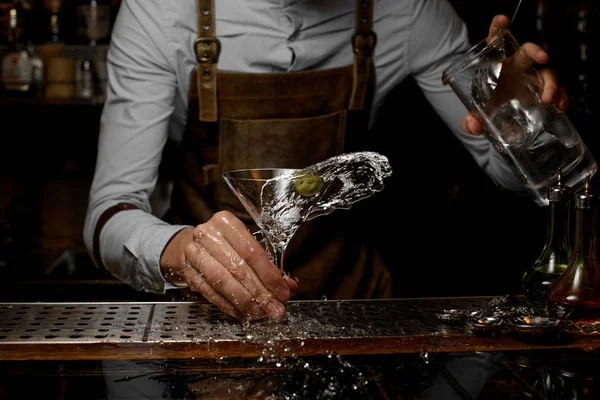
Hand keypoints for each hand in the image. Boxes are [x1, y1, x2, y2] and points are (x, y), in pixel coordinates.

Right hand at [162, 211, 297, 319]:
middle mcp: (207, 235)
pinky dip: (229, 306)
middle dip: (260, 293)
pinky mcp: (188, 272)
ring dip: (245, 301)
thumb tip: (288, 286)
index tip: (283, 291)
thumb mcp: (247, 245)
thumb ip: (268, 264)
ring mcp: (194, 254)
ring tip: (260, 313)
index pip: (251, 251)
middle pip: (238, 268)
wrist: (192, 244)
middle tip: (275, 308)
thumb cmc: (226, 244)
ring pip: (222, 282)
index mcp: (225, 222)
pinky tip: (243, 313)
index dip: (269, 274)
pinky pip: (210, 293)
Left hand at [461, 14, 567, 134]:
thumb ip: (470, 122)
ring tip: (548, 98)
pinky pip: (557, 91)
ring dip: (551, 83)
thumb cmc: (486, 110)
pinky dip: (561, 97)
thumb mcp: (476, 117)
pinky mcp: (542, 94)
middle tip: (543, 58)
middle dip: (536, 50)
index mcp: (496, 67)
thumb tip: (473, 124)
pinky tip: (559, 106)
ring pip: (547, 73)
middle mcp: (516, 69)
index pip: (495, 43)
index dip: (497, 29)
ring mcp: (531, 81)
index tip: (502, 21)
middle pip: (528, 52)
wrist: (498, 122)